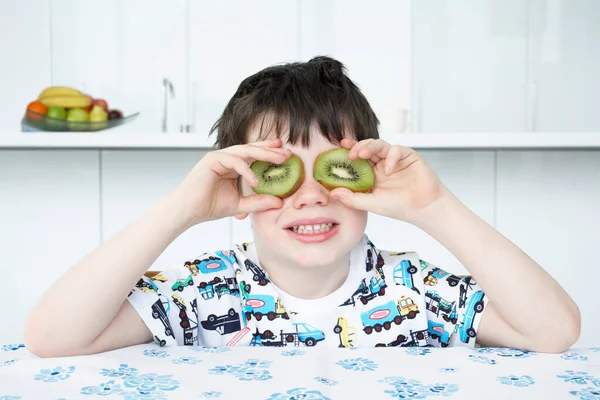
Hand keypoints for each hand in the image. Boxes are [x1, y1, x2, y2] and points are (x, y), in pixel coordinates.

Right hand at [173, 138, 291, 225]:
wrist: (188, 211)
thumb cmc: (208, 206)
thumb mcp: (240, 205)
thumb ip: (258, 202)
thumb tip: (279, 202)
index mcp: (233, 165)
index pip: (254, 155)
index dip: (269, 151)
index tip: (285, 153)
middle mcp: (226, 158)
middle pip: (252, 149)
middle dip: (271, 150)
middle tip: (288, 152)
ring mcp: (218, 157)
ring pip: (245, 151)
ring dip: (264, 154)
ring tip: (279, 160)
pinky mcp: (212, 160)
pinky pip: (234, 161)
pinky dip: (246, 170)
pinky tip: (255, 181)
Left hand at [329, 138, 446, 223]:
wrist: (424, 208)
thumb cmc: (399, 207)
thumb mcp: (371, 203)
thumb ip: (352, 198)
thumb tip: (332, 194)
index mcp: (372, 174)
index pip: (358, 159)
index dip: (348, 152)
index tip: (338, 148)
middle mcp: (382, 164)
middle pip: (367, 148)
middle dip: (357, 147)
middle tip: (350, 153)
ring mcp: (394, 159)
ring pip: (379, 145)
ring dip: (369, 147)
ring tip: (362, 154)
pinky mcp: (408, 156)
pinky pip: (396, 150)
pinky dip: (391, 157)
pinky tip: (389, 169)